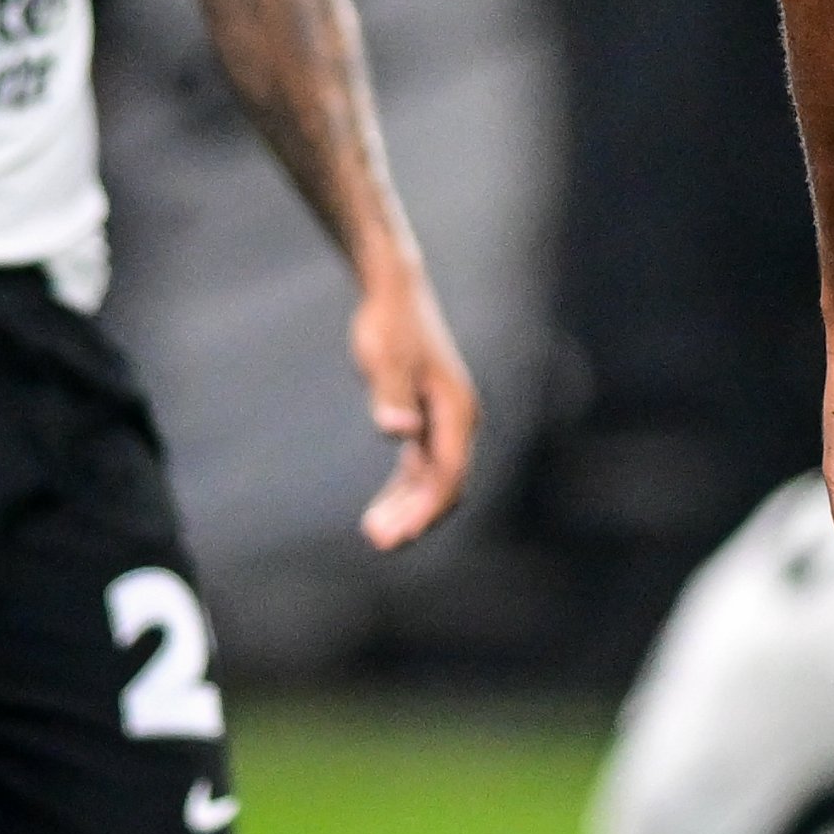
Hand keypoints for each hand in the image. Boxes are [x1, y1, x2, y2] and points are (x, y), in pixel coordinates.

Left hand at [348, 262, 475, 549]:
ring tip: (375, 534)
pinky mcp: (429, 418)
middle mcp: (458, 421)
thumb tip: (399, 430)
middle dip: (416, 517)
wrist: (395, 292)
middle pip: (445, 483)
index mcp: (456, 411)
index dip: (425, 508)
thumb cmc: (389, 323)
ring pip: (434, 479)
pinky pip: (423, 466)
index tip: (399, 534)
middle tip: (380, 542)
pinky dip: (404, 490)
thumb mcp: (385, 358)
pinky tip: (383, 508)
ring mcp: (445, 421)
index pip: (448, 474)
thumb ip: (391, 395)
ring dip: (409, 508)